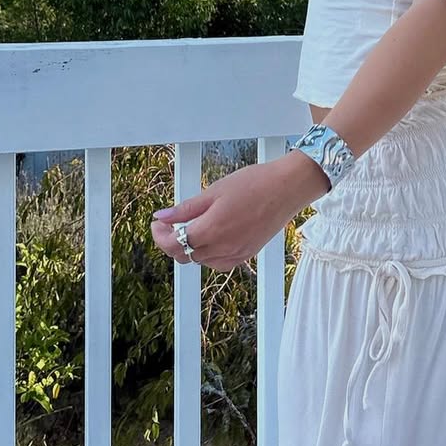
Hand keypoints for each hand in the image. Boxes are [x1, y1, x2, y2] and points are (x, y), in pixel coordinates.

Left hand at [149, 151, 327, 271]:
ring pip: (201, 261)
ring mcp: (236, 253)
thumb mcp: (214, 191)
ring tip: (190, 228)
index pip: (173, 244)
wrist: (288, 188)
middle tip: (170, 223)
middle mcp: (222, 247)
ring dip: (189, 248)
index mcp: (211, 230)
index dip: (160, 235)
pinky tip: (210, 239)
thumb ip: (186, 209)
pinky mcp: (247, 254)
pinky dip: (208, 255)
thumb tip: (161, 217)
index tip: (157, 223)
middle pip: (185, 255)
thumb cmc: (254, 183)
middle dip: (171, 241)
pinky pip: (218, 263)